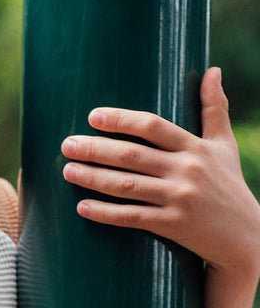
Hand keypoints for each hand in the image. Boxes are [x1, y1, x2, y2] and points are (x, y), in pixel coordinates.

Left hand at [60, 68, 259, 276]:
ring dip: (94, 178)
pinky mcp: (173, 226)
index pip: (153, 126)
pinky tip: (83, 207)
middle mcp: (186, 170)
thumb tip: (213, 70)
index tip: (93, 116)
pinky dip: (106, 213)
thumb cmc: (229, 187)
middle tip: (67, 144)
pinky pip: (133, 217)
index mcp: (194, 147)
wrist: (245, 237)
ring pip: (128, 186)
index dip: (121, 120)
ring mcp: (179, 199)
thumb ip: (215, 109)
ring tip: (68, 171)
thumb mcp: (225, 146)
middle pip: (132, 155)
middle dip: (96, 149)